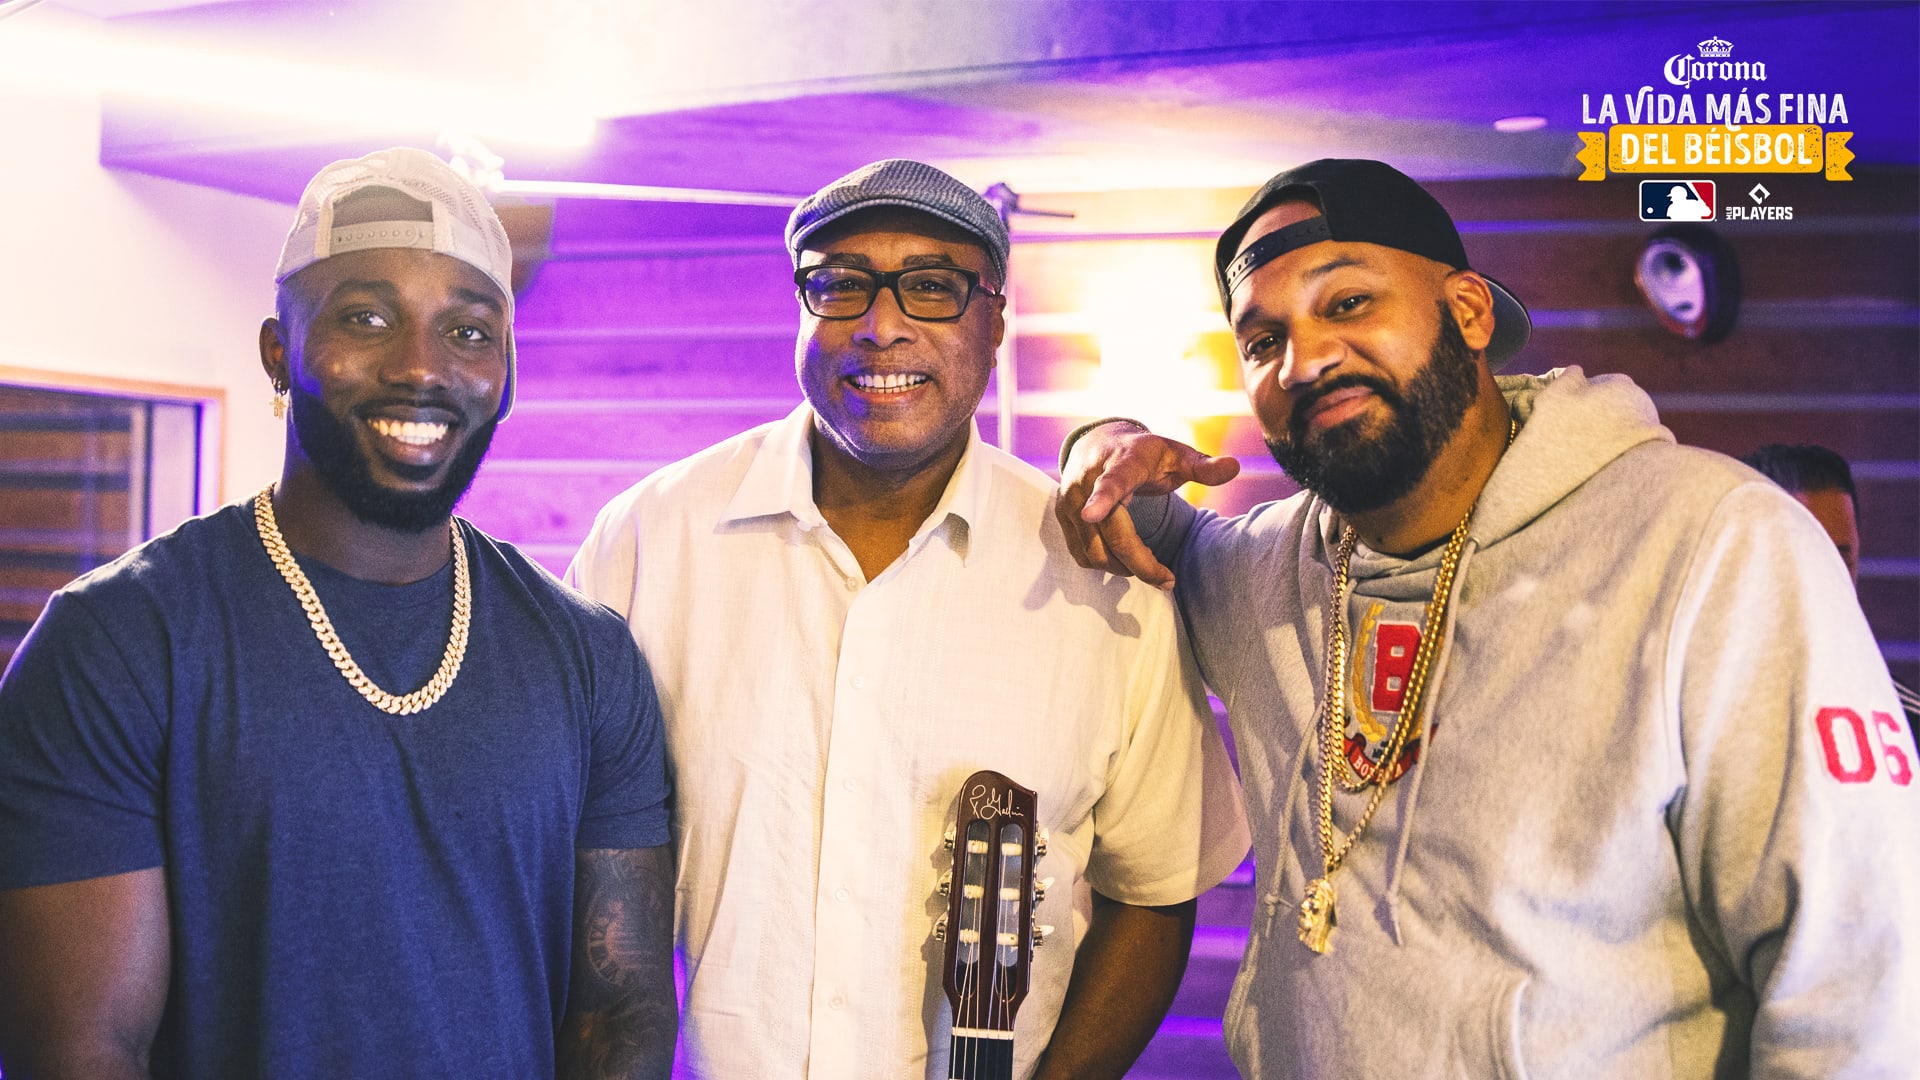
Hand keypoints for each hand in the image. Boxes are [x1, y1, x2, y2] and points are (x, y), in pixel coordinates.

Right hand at [1054, 423, 1238, 586]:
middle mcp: (1087, 481)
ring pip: (1094, 551)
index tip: (1089, 515)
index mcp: (1120, 462)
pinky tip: (1124, 559)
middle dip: (1140, 564)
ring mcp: (1070, 501)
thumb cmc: (1144, 454)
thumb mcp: (1176, 454)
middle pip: (1110, 534)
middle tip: (1168, 581)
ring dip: (1122, 568)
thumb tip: (1235, 466)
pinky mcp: (1061, 517)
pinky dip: (1105, 565)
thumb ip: (1203, 466)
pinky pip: (1081, 555)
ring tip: (1147, 565)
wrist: (1098, 443)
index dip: (1101, 499)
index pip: (1110, 483)